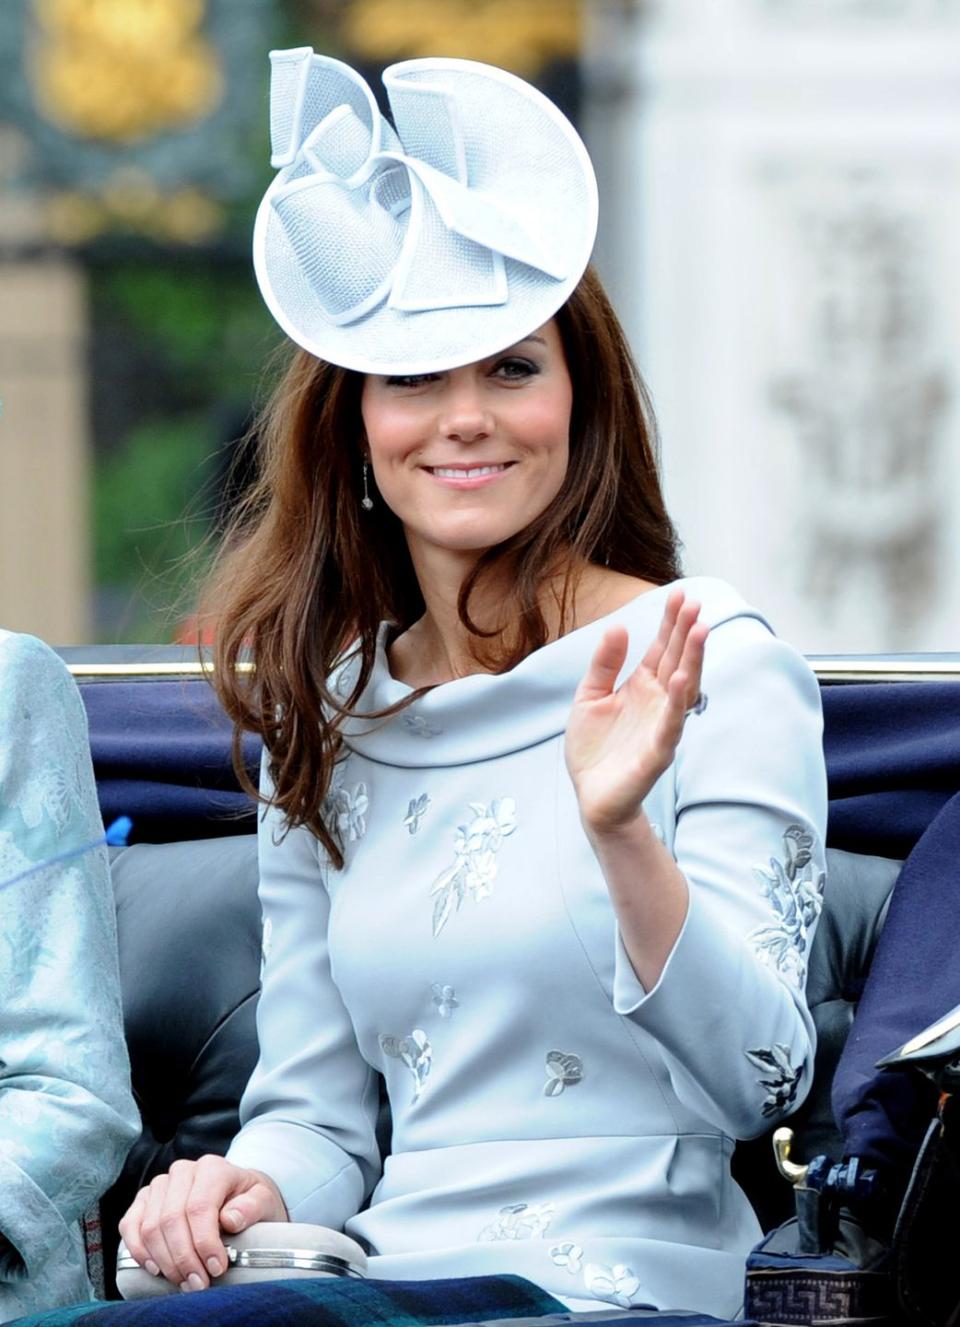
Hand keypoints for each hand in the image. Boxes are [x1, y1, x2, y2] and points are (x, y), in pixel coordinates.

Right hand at [118, 1155, 287, 1291]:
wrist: (236, 1195)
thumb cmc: (249, 1200)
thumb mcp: (264, 1201)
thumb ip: (253, 1206)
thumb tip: (230, 1219)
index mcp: (212, 1168)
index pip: (199, 1207)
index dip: (204, 1242)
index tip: (216, 1269)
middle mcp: (182, 1172)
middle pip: (171, 1219)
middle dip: (184, 1258)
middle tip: (198, 1284)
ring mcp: (160, 1185)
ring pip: (150, 1226)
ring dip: (164, 1261)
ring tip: (184, 1282)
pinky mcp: (143, 1200)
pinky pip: (129, 1225)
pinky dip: (139, 1251)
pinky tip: (156, 1269)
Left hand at [565, 590, 707, 833]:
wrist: (591, 796)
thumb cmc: (594, 749)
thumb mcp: (589, 697)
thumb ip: (604, 664)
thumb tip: (618, 626)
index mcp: (642, 687)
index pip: (662, 648)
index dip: (670, 623)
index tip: (679, 595)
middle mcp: (657, 702)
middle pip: (677, 660)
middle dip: (686, 632)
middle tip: (695, 604)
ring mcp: (661, 725)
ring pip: (683, 687)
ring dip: (692, 660)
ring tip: (699, 630)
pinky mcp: (657, 752)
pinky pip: (671, 724)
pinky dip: (677, 702)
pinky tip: (680, 679)